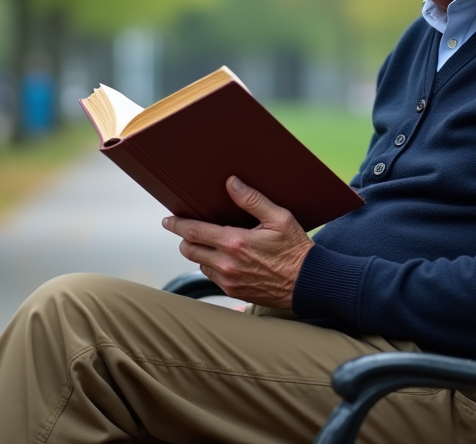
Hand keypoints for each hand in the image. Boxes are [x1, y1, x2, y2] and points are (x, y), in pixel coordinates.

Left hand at [162, 176, 312, 307]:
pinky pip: (212, 277)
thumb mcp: (279, 218)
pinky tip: (223, 258)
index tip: (168, 219)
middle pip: (189, 250)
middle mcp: (227, 264)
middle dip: (184, 238)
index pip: (194, 231)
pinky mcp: (234, 292)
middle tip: (185, 230)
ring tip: (207, 242)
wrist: (307, 283)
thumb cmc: (296, 249)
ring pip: (199, 264)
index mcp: (236, 242)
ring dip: (199, 253)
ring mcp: (229, 281)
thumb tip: (232, 183)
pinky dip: (211, 266)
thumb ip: (252, 200)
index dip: (177, 224)